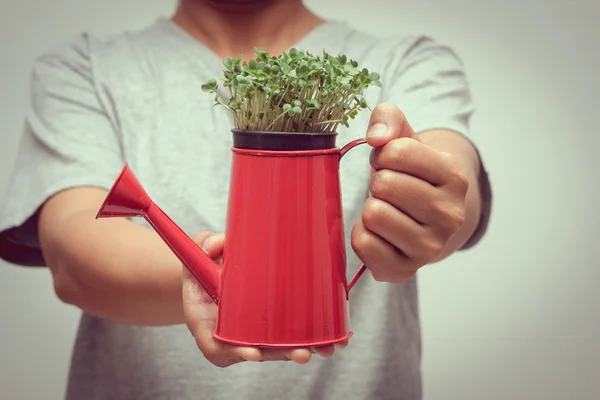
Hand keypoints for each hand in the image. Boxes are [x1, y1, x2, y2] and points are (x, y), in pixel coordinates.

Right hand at [182, 231, 347, 367]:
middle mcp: (231, 333)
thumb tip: (219, 244)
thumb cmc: (204, 264)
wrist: (210, 272)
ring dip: (302, 349)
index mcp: (207, 321)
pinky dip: (311, 339)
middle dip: (281, 354)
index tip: (253, 352)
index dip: (235, 352)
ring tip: (326, 348)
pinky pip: (288, 337)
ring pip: (277, 349)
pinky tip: (333, 339)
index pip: (218, 345)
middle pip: (256, 351)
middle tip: (302, 353)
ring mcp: (251, 332)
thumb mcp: (199, 251)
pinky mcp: (270, 325)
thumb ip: (206, 245)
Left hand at [351, 103, 469, 282]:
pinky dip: (362, 234)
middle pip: (383, 185)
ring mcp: (430, 247)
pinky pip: (364, 244)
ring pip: (373, 215)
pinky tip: (379, 232)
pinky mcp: (405, 269)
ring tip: (387, 210)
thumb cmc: (411, 175)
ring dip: (371, 208)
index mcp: (454, 178)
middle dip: (378, 182)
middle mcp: (450, 216)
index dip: (382, 154)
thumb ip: (389, 118)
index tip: (390, 164)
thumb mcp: (406, 138)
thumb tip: (376, 136)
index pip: (395, 152)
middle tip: (389, 190)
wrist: (427, 220)